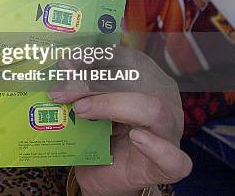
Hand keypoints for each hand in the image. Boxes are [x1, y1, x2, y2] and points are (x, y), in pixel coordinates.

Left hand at [50, 46, 191, 195]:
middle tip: (60, 93)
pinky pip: (173, 158)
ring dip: (111, 105)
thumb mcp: (87, 105)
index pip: (126, 59)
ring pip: (151, 109)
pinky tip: (136, 138)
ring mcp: (170, 133)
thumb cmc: (98, 135)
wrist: (103, 175)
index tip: (65, 64)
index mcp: (146, 80)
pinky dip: (155, 147)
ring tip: (81, 110)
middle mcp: (163, 100)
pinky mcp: (169, 166)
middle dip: (93, 82)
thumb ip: (80, 88)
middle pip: (134, 80)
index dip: (95, 58)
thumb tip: (62, 68)